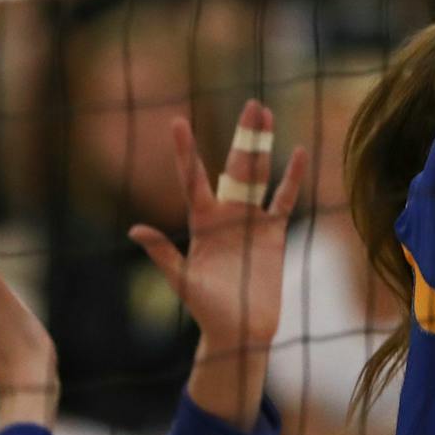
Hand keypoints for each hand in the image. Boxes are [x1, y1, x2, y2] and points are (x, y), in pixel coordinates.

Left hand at [129, 99, 307, 363]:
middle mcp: (226, 214)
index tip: (178, 121)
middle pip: (235, 167)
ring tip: (269, 116)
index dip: (187, 152)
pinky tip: (299, 153)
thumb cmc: (207, 309)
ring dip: (265, 147)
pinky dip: (293, 178)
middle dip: (244, 135)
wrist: (240, 331)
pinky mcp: (273, 232)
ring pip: (260, 174)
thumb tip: (135, 229)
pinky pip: (284, 199)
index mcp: (201, 222)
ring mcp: (251, 220)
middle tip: (252, 104)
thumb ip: (163, 253)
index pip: (192, 179)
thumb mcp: (182, 280)